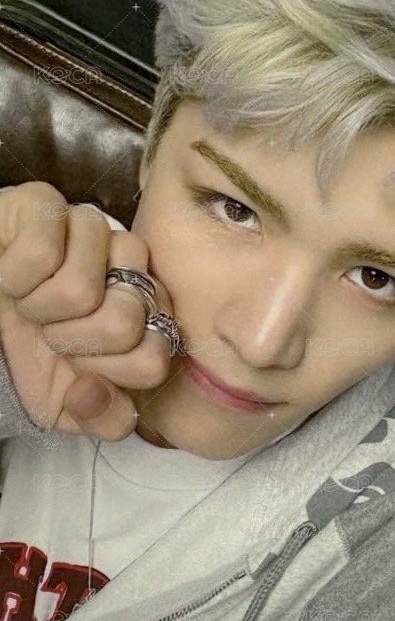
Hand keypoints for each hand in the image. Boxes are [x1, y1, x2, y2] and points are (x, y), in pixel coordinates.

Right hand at [0, 181, 176, 440]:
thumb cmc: (24, 350)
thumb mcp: (66, 404)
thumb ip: (105, 417)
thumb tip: (91, 392)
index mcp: (148, 312)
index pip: (154, 359)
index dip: (107, 373)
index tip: (79, 363)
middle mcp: (132, 265)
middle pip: (124, 324)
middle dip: (71, 341)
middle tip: (50, 329)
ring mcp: (94, 228)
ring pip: (81, 291)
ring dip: (39, 309)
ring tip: (30, 300)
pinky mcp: (49, 202)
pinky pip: (41, 255)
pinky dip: (12, 277)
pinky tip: (12, 272)